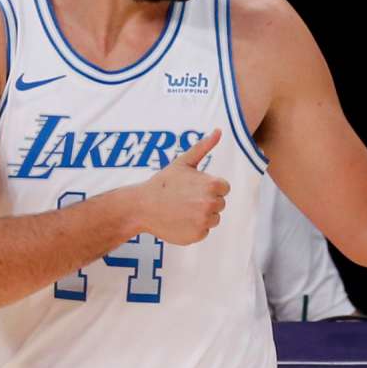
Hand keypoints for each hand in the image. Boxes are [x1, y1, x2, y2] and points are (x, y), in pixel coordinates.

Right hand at [134, 128, 231, 244]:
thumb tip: (219, 131)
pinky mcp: (197, 236)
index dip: (209, 187)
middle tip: (185, 198)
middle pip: (220, 204)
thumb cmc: (163, 183)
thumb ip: (204, 147)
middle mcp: (210, 204)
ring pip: (213, 218)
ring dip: (201, 215)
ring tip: (182, 209)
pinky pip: (203, 231)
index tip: (193, 187)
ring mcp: (204, 222)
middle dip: (205, 201)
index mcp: (212, 185)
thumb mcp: (183, 162)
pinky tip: (179, 220)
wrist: (142, 206)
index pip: (224, 188)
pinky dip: (194, 228)